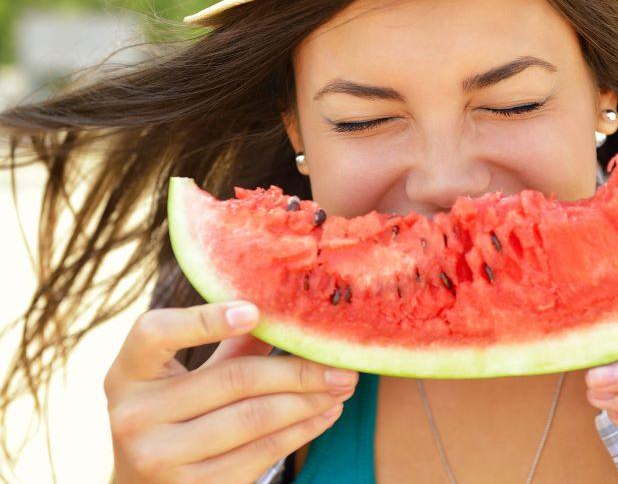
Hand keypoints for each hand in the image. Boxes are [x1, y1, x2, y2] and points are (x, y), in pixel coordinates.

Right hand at [103, 301, 358, 482]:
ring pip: (256, 416)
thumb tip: (286, 313)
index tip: (255, 312)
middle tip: (340, 363)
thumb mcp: (183, 379)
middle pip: (234, 378)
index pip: (155, 333)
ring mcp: (161, 456)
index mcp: (126, 374)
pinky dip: (301, 430)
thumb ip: (227, 347)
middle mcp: (135, 416)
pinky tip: (325, 414)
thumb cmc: (173, 418)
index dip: (205, 319)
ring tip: (341, 386)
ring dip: (309, 400)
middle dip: (297, 369)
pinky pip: (262, 451)